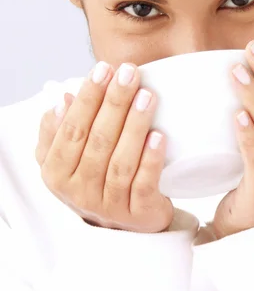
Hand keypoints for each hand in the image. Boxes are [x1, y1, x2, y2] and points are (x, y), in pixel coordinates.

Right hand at [35, 62, 173, 232]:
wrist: (125, 221)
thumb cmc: (98, 176)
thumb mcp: (70, 155)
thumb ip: (62, 128)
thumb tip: (63, 99)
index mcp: (57, 172)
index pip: (71, 130)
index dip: (87, 98)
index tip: (103, 69)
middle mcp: (78, 191)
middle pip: (97, 141)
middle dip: (114, 103)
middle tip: (129, 73)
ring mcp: (108, 205)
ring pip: (120, 162)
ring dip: (134, 125)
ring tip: (147, 96)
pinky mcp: (138, 214)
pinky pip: (144, 184)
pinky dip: (151, 159)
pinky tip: (159, 136)